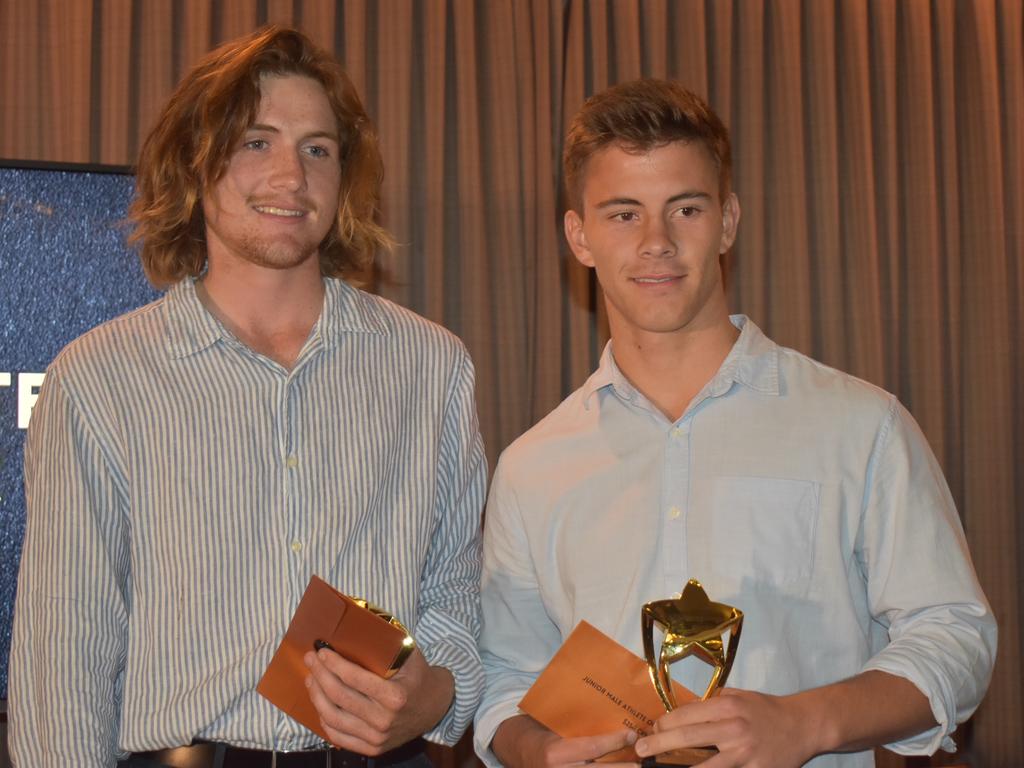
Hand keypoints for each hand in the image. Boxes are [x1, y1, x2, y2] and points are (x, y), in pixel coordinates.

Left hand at [304, 646, 452, 754]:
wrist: (435, 707)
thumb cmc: (418, 676)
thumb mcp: (409, 655)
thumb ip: (385, 643)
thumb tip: (353, 624)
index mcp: (395, 696)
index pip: (354, 678)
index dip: (333, 664)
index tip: (322, 651)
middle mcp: (385, 720)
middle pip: (339, 696)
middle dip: (320, 674)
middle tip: (310, 659)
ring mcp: (377, 737)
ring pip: (333, 717)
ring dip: (316, 695)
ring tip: (311, 678)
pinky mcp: (372, 749)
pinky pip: (338, 736)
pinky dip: (324, 718)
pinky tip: (319, 702)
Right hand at [492, 714, 639, 767]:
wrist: (522, 753)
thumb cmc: (542, 733)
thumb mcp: (557, 727)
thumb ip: (580, 727)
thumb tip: (612, 716)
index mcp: (555, 753)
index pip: (592, 748)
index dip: (614, 741)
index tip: (631, 734)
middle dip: (623, 767)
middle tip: (642, 760)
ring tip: (635, 766)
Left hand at [634, 689, 817, 767]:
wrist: (802, 725)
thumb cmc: (765, 709)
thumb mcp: (738, 696)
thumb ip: (713, 702)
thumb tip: (683, 711)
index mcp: (726, 706)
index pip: (685, 714)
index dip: (664, 723)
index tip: (652, 729)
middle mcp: (733, 727)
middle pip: (687, 737)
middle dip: (659, 744)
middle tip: (641, 750)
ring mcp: (744, 753)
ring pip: (704, 765)